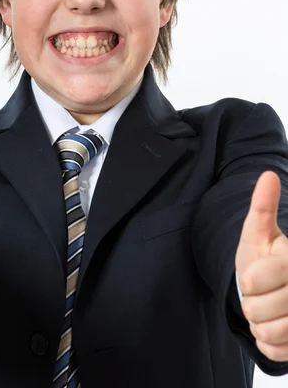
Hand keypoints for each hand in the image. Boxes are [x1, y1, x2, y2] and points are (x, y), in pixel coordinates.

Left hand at [236, 170, 287, 361]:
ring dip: (259, 324)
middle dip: (251, 302)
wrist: (275, 290)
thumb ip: (263, 206)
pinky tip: (277, 326)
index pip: (253, 280)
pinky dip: (268, 343)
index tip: (255, 274)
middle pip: (257, 310)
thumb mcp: (259, 232)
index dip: (248, 279)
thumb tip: (268, 175)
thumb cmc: (264, 258)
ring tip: (269, 309)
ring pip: (267, 332)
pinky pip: (274, 351)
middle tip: (261, 293)